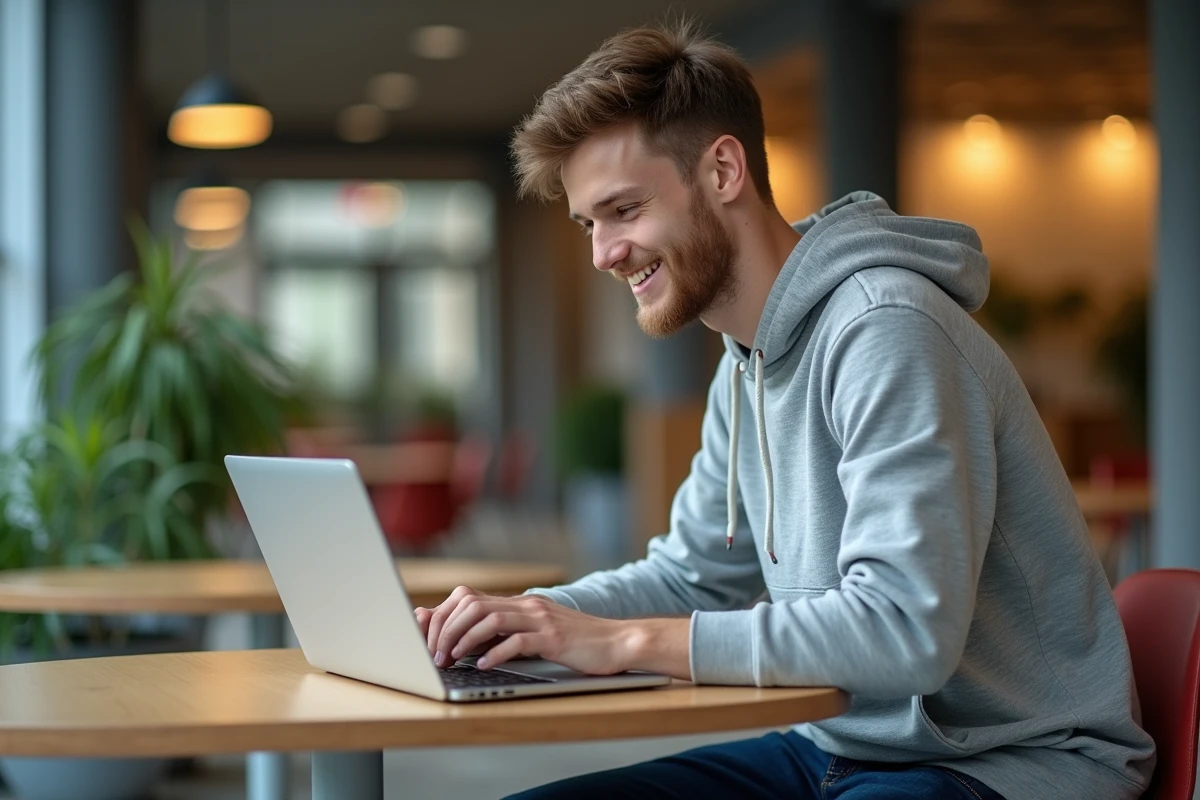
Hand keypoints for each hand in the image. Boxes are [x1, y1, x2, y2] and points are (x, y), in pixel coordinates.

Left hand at [414, 585, 633, 674]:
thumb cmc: (576, 643)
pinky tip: (482, 666)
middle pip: (471, 604)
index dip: (441, 617)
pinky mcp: (554, 638)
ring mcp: (540, 619)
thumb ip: (504, 632)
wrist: (618, 642)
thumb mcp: (535, 633)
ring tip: (451, 660)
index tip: (427, 640)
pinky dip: (494, 654)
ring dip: (462, 641)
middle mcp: (526, 605)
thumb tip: (463, 640)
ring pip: (489, 619)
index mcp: (519, 603)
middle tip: (434, 655)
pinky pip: (517, 641)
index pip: (467, 598)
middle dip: (445, 629)